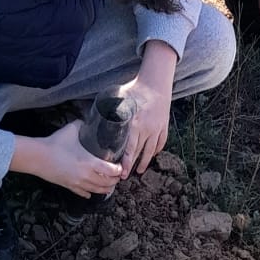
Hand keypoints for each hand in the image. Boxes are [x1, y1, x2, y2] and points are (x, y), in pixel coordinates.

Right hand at [18, 122, 124, 197]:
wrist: (38, 157)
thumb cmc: (55, 143)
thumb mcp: (72, 130)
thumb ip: (83, 125)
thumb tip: (89, 121)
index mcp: (90, 162)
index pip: (111, 171)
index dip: (118, 170)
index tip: (120, 167)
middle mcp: (86, 176)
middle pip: (107, 183)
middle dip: (114, 180)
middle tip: (117, 176)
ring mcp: (78, 183)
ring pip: (98, 191)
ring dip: (106, 189)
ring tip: (109, 185)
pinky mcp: (70, 187)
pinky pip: (84, 194)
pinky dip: (90, 193)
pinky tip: (92, 192)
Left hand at [123, 43, 175, 173]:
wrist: (156, 83)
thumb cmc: (135, 89)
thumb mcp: (120, 99)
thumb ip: (111, 110)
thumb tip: (95, 118)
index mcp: (136, 123)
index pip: (130, 148)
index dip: (126, 162)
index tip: (121, 172)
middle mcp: (147, 129)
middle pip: (140, 152)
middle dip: (132, 166)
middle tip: (125, 176)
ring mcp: (157, 129)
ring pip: (151, 151)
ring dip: (144, 162)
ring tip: (138, 171)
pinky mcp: (164, 127)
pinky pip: (160, 143)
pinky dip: (155, 151)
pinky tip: (149, 156)